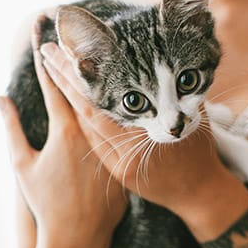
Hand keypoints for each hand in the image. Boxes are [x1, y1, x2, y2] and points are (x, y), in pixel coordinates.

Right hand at [0, 18, 126, 247]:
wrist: (78, 238)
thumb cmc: (45, 204)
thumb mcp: (23, 166)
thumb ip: (11, 128)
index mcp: (67, 133)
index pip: (57, 87)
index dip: (48, 60)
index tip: (43, 36)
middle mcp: (94, 134)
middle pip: (86, 87)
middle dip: (74, 57)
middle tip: (66, 31)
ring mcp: (114, 143)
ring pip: (111, 100)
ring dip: (102, 75)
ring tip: (96, 48)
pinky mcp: (129, 155)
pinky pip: (127, 123)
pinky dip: (122, 103)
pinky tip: (124, 84)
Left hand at [39, 41, 232, 215]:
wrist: (199, 197)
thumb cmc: (201, 154)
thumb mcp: (193, 118)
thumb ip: (176, 92)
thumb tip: (172, 60)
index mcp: (136, 144)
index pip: (93, 104)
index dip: (74, 76)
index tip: (60, 49)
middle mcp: (120, 156)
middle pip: (83, 111)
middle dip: (63, 78)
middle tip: (47, 50)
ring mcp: (116, 166)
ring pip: (85, 126)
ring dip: (69, 96)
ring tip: (54, 67)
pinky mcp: (117, 170)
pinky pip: (95, 140)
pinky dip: (83, 117)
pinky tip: (74, 98)